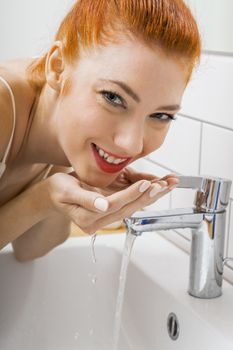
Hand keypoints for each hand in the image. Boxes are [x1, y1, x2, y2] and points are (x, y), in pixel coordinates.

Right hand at [46, 169, 178, 234]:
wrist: (53, 196)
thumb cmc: (58, 191)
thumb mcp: (66, 191)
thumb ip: (85, 199)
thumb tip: (103, 206)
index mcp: (88, 219)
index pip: (114, 206)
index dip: (131, 195)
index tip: (146, 183)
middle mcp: (99, 222)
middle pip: (128, 209)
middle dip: (148, 196)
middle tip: (166, 185)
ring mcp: (106, 218)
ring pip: (132, 207)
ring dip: (151, 196)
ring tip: (168, 185)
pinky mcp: (110, 212)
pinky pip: (130, 204)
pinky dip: (144, 195)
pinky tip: (157, 188)